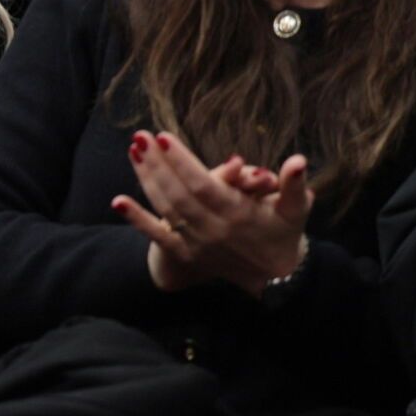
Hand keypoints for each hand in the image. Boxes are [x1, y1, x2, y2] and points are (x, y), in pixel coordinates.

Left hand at [112, 130, 312, 295]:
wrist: (276, 279)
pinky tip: (116, 201)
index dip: (181, 161)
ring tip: (133, 150)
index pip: (202, 184)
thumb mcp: (296, 210)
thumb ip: (295, 186)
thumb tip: (299, 161)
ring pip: (165, 208)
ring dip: (146, 179)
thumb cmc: (284, 234)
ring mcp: (196, 242)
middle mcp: (212, 228)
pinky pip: (157, 236)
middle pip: (177, 193)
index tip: (164, 136)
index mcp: (237, 213)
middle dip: (157, 163)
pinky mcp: (185, 254)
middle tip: (141, 136)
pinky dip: (136, 219)